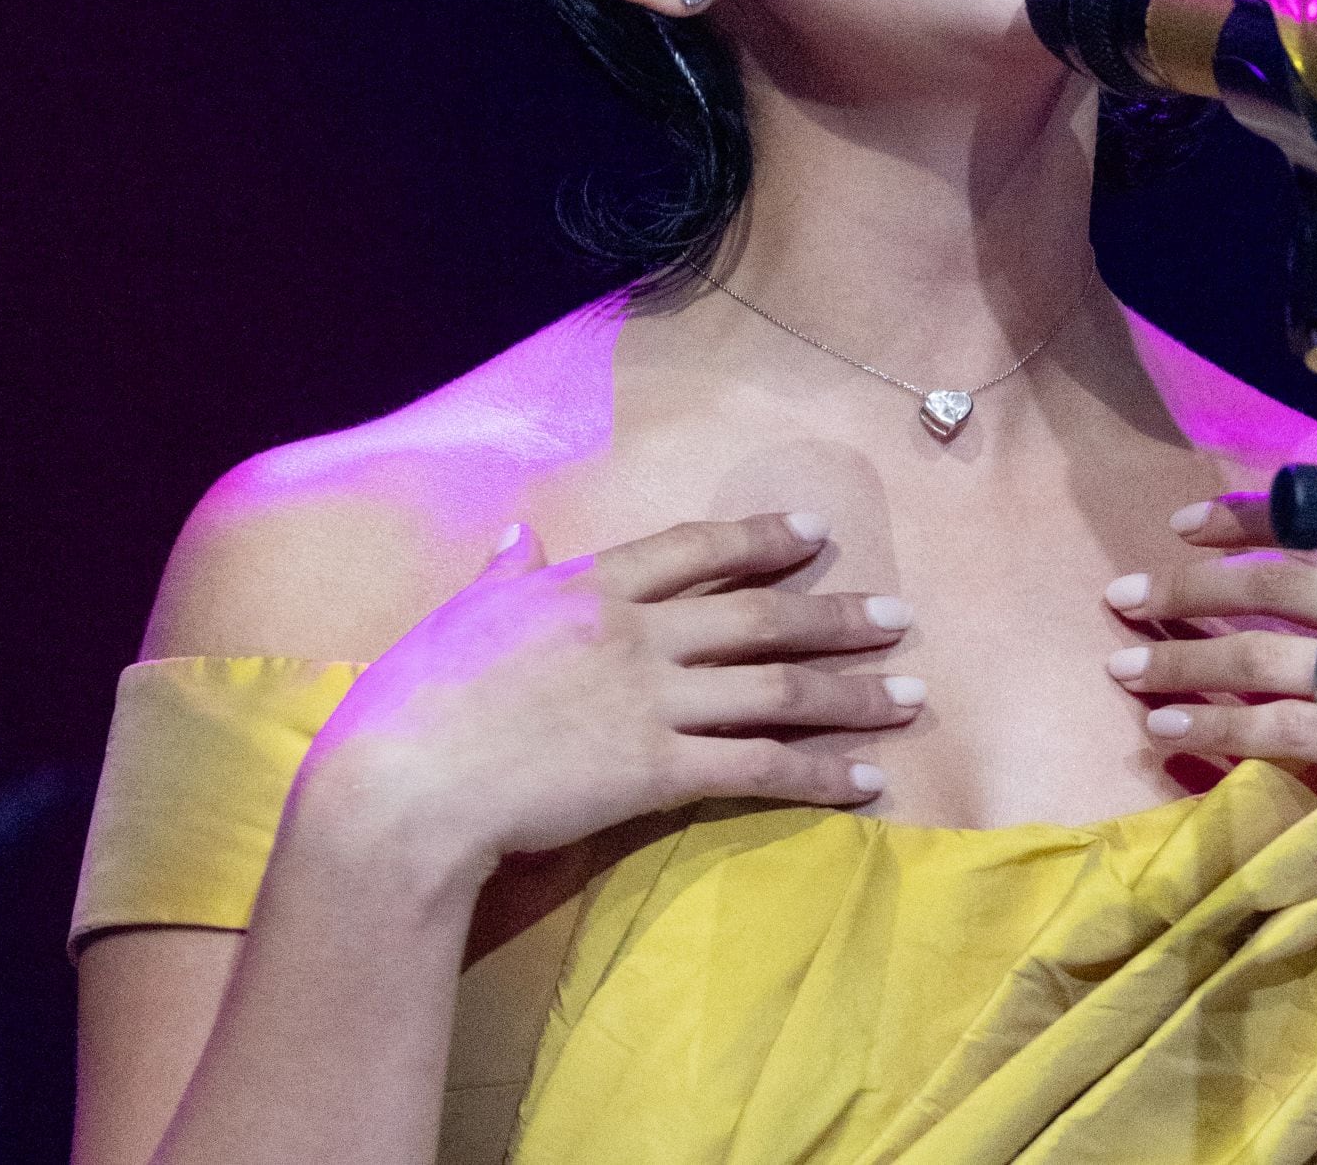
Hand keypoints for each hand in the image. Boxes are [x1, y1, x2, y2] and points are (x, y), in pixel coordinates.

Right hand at [293, 514, 920, 889]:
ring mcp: (652, 701)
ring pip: (776, 688)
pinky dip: (819, 770)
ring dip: (852, 692)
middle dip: (838, 616)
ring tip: (911, 693)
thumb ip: (502, 577)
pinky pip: (757, 766)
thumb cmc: (414, 702)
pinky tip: (865, 777)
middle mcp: (635, 633)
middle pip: (760, 616)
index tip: (814, 533)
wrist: (405, 784)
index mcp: (588, 587)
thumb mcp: (457, 618)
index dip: (760, 539)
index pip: (694, 549)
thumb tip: (520, 534)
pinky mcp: (657, 771)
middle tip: (900, 616)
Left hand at [1101, 417, 1316, 897]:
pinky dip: (1218, 726)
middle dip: (1188, 584)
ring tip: (1123, 664)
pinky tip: (1169, 728)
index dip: (1249, 515)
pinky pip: (1281, 726)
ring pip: (1262, 652)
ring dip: (1184, 658)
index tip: (1187, 519)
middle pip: (1275, 580)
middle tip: (1123, 592)